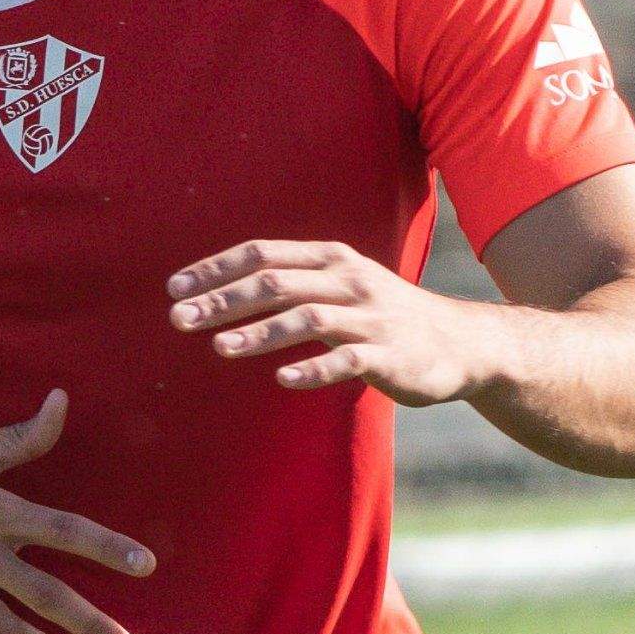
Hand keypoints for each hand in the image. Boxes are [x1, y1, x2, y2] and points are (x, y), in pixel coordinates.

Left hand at [169, 241, 484, 402]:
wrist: (460, 343)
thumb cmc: (383, 316)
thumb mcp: (341, 284)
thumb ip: (293, 283)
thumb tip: (225, 291)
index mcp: (331, 259)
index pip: (262, 254)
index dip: (216, 269)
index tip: (174, 288)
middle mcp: (348, 281)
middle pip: (276, 283)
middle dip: (223, 300)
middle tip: (178, 319)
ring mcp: (370, 319)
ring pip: (307, 318)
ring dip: (260, 332)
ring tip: (220, 347)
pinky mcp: (388, 356)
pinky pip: (346, 361)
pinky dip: (314, 368)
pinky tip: (284, 379)